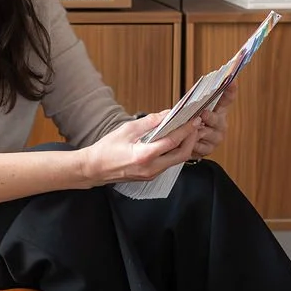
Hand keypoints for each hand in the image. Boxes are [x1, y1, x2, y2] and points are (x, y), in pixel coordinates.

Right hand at [79, 112, 203, 186]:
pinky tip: (174, 141)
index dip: (186, 130)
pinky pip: (168, 163)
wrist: (95, 169)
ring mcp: (152, 174)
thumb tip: (167, 114)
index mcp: (144, 156)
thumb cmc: (106, 149)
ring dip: (184, 146)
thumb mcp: (127, 130)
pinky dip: (174, 151)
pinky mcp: (151, 175)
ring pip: (176, 160)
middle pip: (181, 155)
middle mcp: (151, 168)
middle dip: (191, 139)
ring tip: (187, 131)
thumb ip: (149, 122)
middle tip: (195, 126)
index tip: (194, 120)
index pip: (172, 142)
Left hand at [192, 79, 237, 157]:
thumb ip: (193, 103)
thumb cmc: (186, 122)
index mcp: (218, 110)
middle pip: (217, 119)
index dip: (230, 90)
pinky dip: (193, 144)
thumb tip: (192, 96)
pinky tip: (188, 141)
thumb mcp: (189, 110)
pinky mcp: (209, 149)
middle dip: (210, 117)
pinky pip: (201, 147)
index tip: (231, 81)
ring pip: (208, 134)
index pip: (227, 99)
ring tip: (190, 129)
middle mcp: (220, 124)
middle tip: (203, 114)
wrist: (181, 142)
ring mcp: (216, 137)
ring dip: (198, 131)